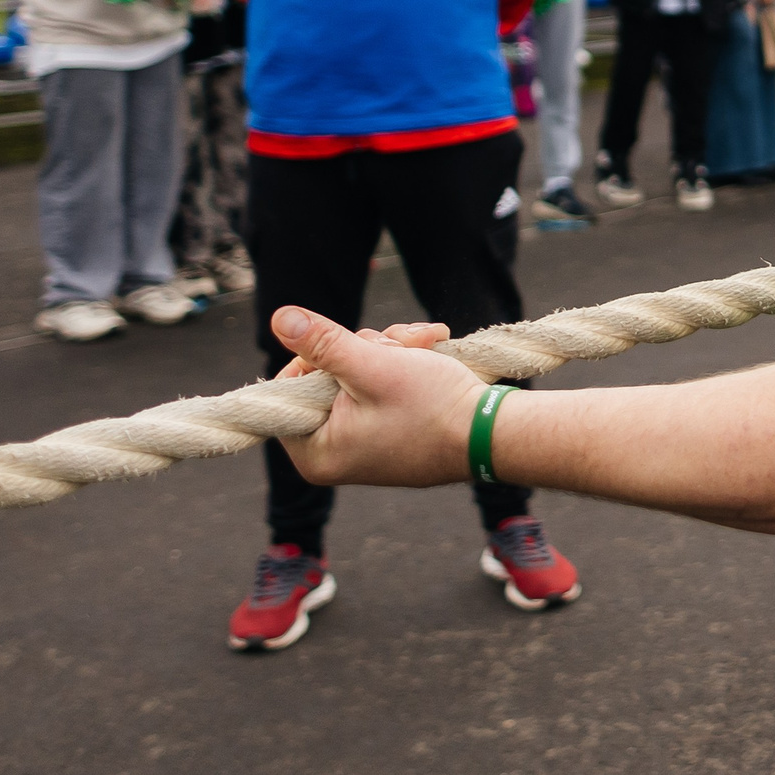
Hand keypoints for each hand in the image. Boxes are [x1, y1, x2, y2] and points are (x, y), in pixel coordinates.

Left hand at [269, 310, 480, 488]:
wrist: (495, 434)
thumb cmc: (434, 407)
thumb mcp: (375, 367)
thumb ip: (323, 343)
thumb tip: (279, 319)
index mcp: (316, 453)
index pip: (290, 389)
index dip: (319, 355)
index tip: (356, 345)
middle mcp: (335, 455)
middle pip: (327, 378)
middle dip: (367, 349)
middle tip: (401, 344)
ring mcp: (364, 445)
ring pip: (358, 376)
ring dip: (391, 350)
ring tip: (426, 342)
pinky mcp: (391, 434)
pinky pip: (381, 389)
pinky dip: (404, 365)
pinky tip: (430, 348)